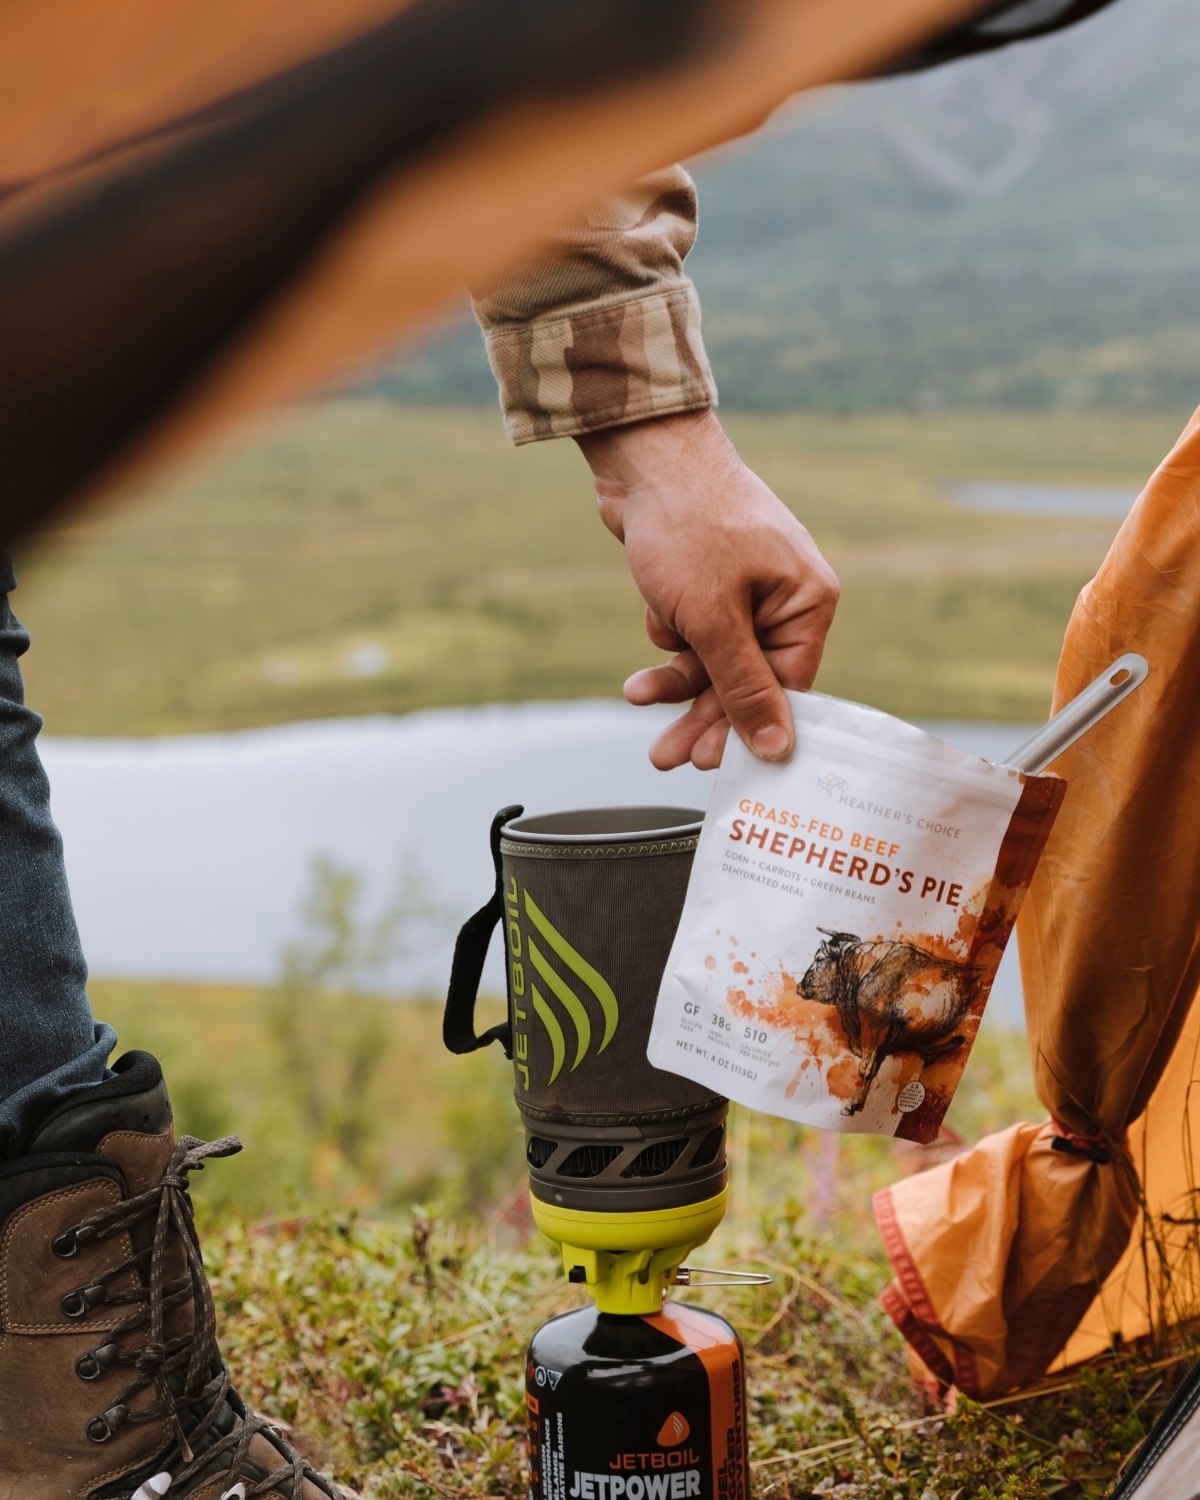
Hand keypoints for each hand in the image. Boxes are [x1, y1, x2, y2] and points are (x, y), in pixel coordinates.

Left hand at [577, 410, 838, 770]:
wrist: (642, 457)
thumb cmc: (689, 524)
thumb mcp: (713, 619)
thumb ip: (743, 687)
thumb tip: (776, 747)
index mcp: (807, 602)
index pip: (789, 687)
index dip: (748, 728)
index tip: (713, 763)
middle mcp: (782, 598)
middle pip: (747, 680)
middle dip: (702, 714)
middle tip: (666, 755)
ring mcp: (744, 589)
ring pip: (712, 659)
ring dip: (675, 679)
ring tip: (638, 696)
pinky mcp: (707, 583)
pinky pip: (691, 632)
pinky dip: (668, 633)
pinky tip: (654, 615)